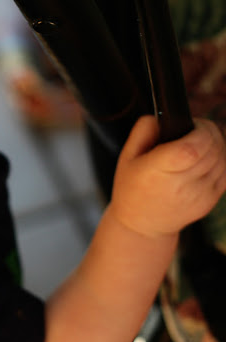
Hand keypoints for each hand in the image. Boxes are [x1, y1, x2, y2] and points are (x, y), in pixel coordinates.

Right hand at [109, 115, 225, 237]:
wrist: (143, 224)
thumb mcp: (126, 157)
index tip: (192, 126)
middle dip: (210, 132)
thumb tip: (160, 117)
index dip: (199, 131)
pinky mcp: (211, 200)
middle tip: (197, 129)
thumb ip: (142, 131)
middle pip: (213, 149)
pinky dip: (222, 159)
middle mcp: (181, 185)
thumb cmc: (132, 188)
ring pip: (224, 159)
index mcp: (157, 172)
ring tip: (201, 143)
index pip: (192, 148)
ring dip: (218, 144)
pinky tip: (207, 158)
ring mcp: (200, 195)